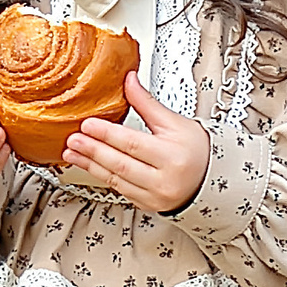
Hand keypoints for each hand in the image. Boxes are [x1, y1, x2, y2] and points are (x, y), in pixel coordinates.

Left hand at [62, 75, 209, 212]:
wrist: (213, 180)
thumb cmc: (198, 150)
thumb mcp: (174, 122)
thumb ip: (146, 103)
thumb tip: (128, 80)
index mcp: (172, 156)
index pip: (132, 144)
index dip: (107, 134)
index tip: (87, 125)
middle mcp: (163, 180)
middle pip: (120, 164)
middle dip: (93, 151)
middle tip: (73, 140)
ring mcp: (155, 196)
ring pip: (116, 181)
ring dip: (91, 166)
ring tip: (72, 154)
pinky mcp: (147, 205)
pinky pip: (120, 191)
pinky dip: (102, 177)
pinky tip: (89, 167)